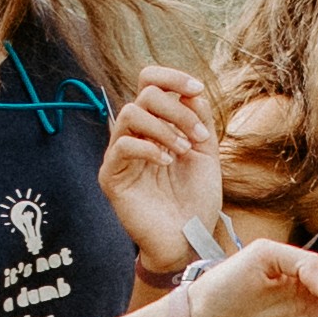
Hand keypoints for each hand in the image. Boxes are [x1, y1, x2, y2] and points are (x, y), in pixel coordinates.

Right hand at [96, 67, 223, 277]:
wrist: (188, 239)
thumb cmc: (196, 199)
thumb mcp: (205, 152)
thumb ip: (199, 119)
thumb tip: (189, 90)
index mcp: (156, 125)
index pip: (150, 82)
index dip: (172, 77)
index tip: (197, 89)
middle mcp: (135, 135)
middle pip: (144, 94)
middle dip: (176, 109)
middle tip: (197, 137)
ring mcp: (121, 155)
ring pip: (131, 113)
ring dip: (164, 128)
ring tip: (182, 151)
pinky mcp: (112, 176)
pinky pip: (122, 146)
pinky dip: (148, 148)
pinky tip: (167, 162)